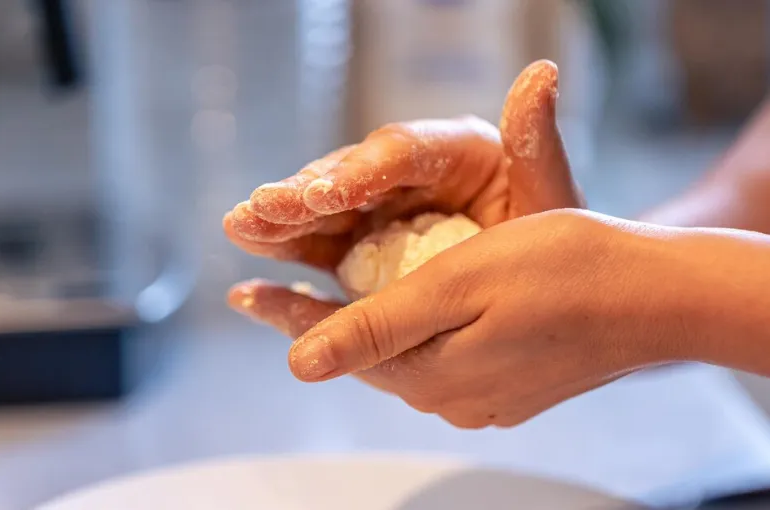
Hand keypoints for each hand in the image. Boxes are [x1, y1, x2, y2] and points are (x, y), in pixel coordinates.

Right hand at [224, 60, 582, 271]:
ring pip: (324, 213)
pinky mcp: (364, 248)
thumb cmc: (553, 240)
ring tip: (241, 225)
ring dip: (280, 220)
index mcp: (455, 152)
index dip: (361, 171)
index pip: (402, 153)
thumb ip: (536, 144)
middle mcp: (410, 177)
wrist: (544, 289)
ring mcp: (382, 213)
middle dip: (303, 195)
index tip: (328, 194)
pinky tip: (252, 259)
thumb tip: (541, 74)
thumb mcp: (550, 197)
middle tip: (261, 207)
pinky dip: (288, 253)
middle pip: (348, 177)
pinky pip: (321, 248)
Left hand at [230, 210, 690, 427]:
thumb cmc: (562, 271)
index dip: (287, 315)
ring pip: (404, 359)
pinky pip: (441, 361)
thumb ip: (378, 328)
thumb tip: (301, 364)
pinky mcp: (509, 386)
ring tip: (328, 301)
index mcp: (432, 372)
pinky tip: (408, 315)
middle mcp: (451, 395)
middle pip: (367, 357)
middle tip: (274, 293)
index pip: (338, 345)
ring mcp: (483, 396)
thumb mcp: (457, 286)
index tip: (241, 293)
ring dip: (367, 328)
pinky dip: (414, 335)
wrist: (653, 296)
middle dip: (320, 323)